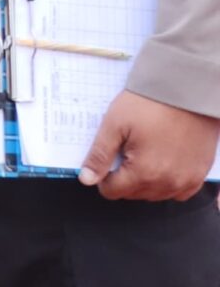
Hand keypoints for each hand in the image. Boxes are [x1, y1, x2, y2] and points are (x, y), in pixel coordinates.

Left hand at [82, 91, 219, 199]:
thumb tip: (87, 179)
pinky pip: (179, 191)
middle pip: (134, 194)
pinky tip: (162, 163)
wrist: (186, 91)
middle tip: (126, 151)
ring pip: (155, 194)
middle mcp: (168, 182)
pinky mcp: (199, 174)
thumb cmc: (149, 104)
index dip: (104, 177)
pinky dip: (168, 182)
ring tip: (144, 154)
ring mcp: (187, 180)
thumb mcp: (114, 125)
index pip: (113, 191)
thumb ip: (99, 156)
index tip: (107, 160)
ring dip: (145, 181)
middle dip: (124, 178)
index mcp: (144, 172)